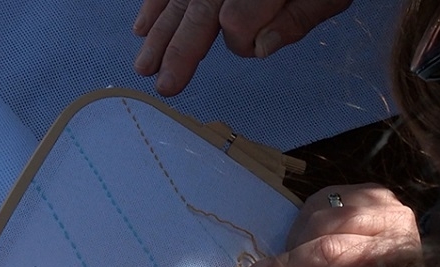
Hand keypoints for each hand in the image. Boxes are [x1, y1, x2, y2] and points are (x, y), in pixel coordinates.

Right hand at [133, 0, 352, 95]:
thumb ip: (298, 17)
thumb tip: (259, 49)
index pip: (237, 23)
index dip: (243, 41)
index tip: (256, 44)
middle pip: (199, 12)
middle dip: (180, 50)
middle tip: (166, 86)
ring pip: (180, 0)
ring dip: (160, 33)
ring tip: (145, 67)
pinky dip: (155, 3)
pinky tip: (141, 28)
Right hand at [247, 184, 420, 266]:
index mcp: (395, 260)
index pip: (331, 251)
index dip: (291, 263)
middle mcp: (397, 223)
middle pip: (323, 224)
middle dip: (295, 249)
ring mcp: (388, 203)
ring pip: (321, 206)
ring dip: (302, 233)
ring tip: (307, 259)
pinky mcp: (376, 193)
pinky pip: (326, 197)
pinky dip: (312, 218)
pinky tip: (319, 240)